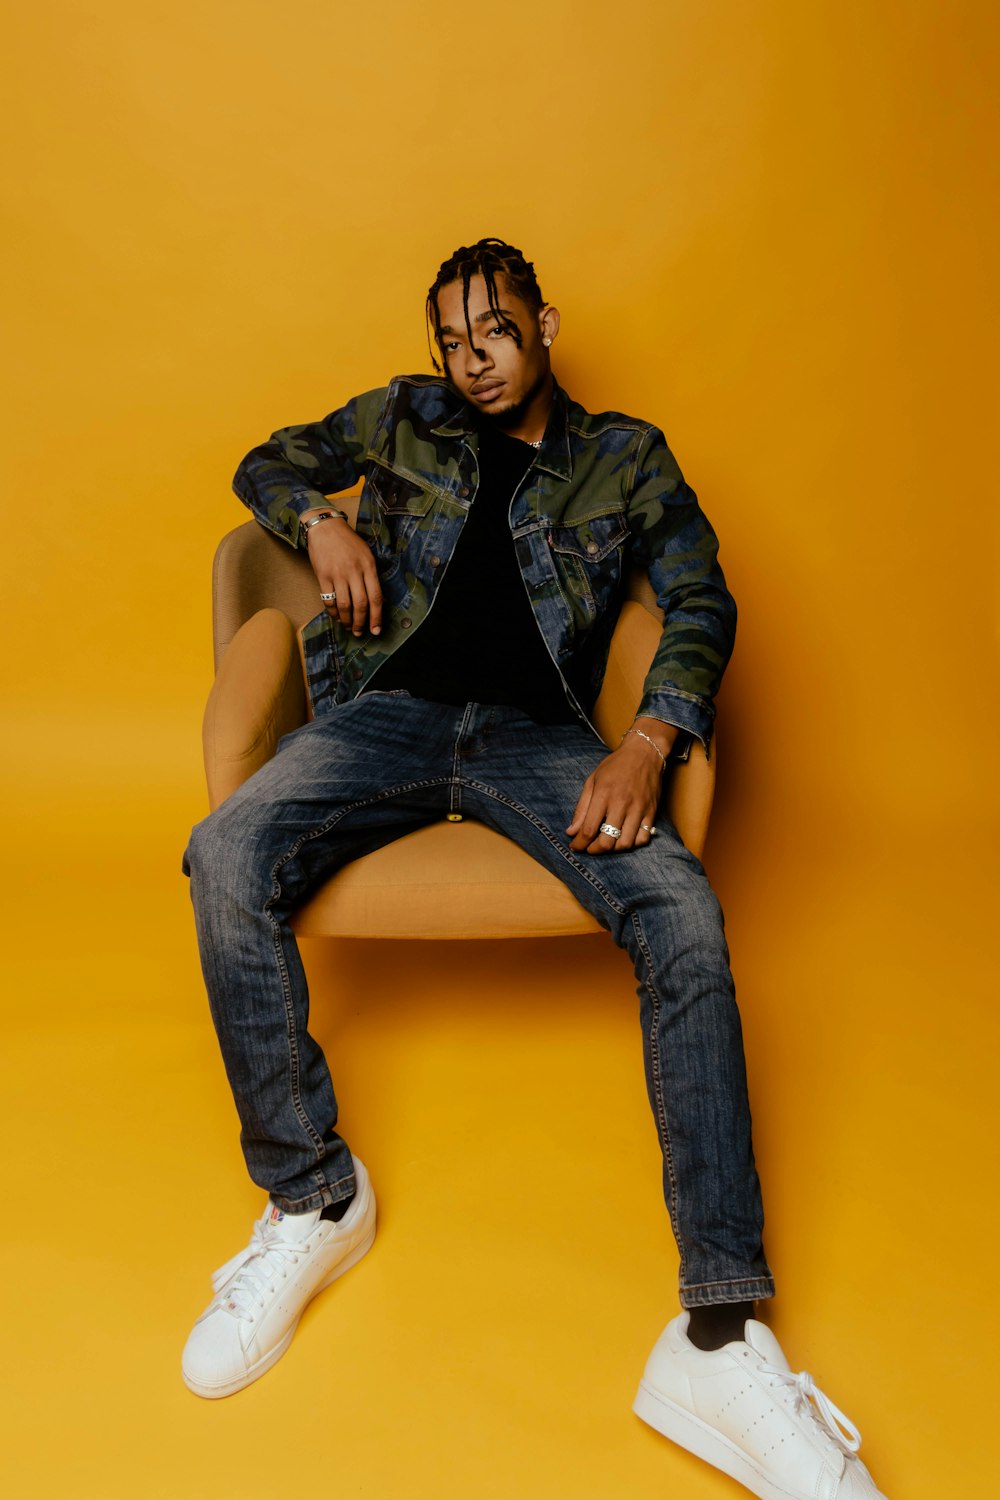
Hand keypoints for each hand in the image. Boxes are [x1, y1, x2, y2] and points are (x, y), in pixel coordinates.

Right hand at [304, 511, 382, 636]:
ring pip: (345, 605)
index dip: (377, 617)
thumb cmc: (348, 541)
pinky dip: (333, 612)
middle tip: (360, 632)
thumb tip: (376, 601)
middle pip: (361, 604)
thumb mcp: (366, 554)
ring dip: (347, 620)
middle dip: (361, 623)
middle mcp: (354, 571)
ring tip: (348, 627)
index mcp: (368, 566)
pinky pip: (328, 600)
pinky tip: (337, 616)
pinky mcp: (323, 576)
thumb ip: (371, 575)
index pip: (376, 597)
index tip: (376, 630)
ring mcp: (338, 574)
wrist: (325, 528)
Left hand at [566, 733, 664, 854]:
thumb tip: (571, 831)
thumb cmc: (616, 765)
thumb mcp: (592, 781)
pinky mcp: (651, 812)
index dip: (579, 843)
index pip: (588, 829)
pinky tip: (624, 838)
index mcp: (603, 795)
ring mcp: (638, 809)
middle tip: (590, 848)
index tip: (575, 846)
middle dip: (595, 850)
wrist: (644, 753)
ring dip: (613, 849)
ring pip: (625, 844)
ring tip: (607, 843)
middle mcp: (621, 804)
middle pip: (607, 841)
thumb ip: (581, 808)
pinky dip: (633, 844)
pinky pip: (643, 838)